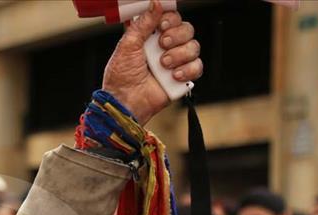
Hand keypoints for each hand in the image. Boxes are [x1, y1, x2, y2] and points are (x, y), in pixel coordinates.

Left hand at [102, 3, 202, 124]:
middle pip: (187, 29)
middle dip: (176, 35)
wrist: (125, 102)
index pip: (172, 18)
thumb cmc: (121, 77)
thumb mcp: (127, 45)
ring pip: (194, 46)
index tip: (162, 25)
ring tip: (163, 64)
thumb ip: (142, 23)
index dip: (171, 18)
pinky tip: (173, 75)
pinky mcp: (182, 78)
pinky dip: (187, 69)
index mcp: (151, 36)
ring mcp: (175, 63)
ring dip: (180, 54)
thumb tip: (155, 3)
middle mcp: (165, 47)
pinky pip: (197, 67)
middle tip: (162, 44)